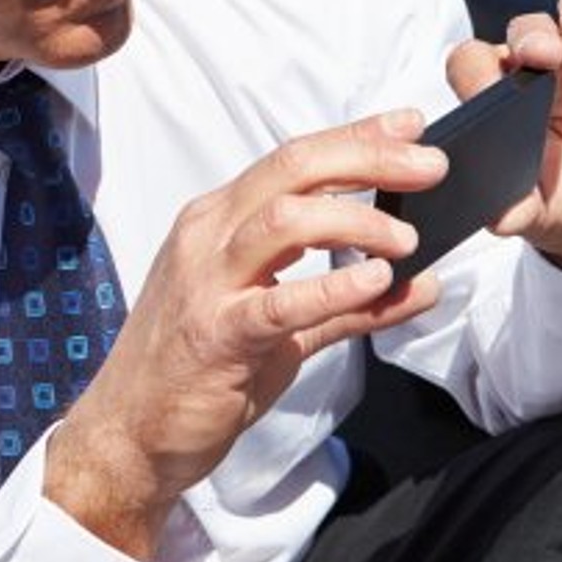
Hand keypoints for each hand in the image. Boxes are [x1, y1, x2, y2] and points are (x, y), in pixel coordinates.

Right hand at [46, 110, 446, 558]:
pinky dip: (334, 287)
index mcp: (220, 222)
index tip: (411, 126)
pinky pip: (280, 302)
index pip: (294, 160)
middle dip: (368, 158)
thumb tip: (423, 284)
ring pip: (285, 220)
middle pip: (294, 170)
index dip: (357, 137)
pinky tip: (376, 281)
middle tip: (430, 166)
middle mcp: (209, 237)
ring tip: (408, 239)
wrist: (131, 435)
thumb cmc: (200, 373)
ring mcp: (207, 283)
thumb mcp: (284, 329)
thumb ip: (350, 305)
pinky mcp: (215, 334)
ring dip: (358, 221)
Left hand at [444, 0, 561, 277]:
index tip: (486, 96)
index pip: (477, 62)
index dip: (478, 72)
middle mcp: (544, 70)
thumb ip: (516, 209)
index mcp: (504, 97)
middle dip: (531, 37)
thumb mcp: (538, 213)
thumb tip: (495, 219)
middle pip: (529, 29)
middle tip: (540, 58)